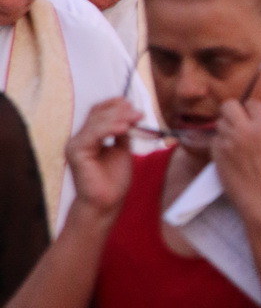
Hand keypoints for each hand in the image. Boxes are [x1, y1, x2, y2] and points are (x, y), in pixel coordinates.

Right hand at [66, 99, 140, 214]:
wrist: (107, 203)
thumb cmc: (113, 180)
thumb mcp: (122, 150)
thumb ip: (123, 132)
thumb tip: (130, 114)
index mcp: (89, 136)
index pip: (98, 111)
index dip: (114, 105)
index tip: (134, 105)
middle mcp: (79, 138)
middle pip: (97, 114)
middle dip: (120, 111)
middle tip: (139, 113)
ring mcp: (75, 145)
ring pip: (96, 122)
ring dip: (118, 118)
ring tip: (135, 118)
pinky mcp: (76, 152)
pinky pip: (93, 134)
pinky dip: (109, 128)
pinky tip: (124, 128)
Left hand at [212, 102, 260, 221]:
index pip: (253, 103)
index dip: (253, 110)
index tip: (253, 115)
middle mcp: (245, 131)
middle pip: (229, 106)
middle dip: (234, 111)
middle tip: (239, 121)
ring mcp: (229, 142)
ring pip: (220, 123)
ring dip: (227, 128)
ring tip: (235, 140)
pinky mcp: (217, 155)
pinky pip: (215, 140)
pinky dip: (221, 144)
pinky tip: (230, 154)